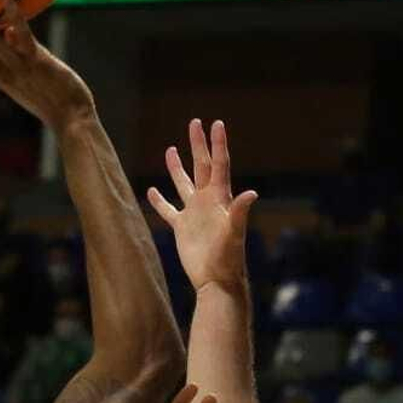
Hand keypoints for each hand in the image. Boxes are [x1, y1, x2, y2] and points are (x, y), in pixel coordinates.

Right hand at [0, 0, 95, 130]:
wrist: (72, 120)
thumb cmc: (56, 99)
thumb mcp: (30, 79)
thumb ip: (18, 56)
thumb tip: (8, 31)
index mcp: (0, 76)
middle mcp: (3, 72)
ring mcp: (18, 67)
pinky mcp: (36, 62)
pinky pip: (23, 36)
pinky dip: (15, 18)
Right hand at [147, 120, 257, 290]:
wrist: (216, 281)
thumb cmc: (228, 259)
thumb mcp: (234, 234)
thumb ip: (239, 213)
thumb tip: (252, 193)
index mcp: (220, 198)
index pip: (220, 164)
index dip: (218, 144)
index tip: (216, 123)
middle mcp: (207, 201)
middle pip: (202, 166)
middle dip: (198, 144)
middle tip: (195, 122)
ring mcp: (194, 213)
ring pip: (183, 183)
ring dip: (177, 167)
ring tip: (170, 149)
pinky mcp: (182, 228)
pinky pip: (167, 210)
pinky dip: (159, 200)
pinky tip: (151, 190)